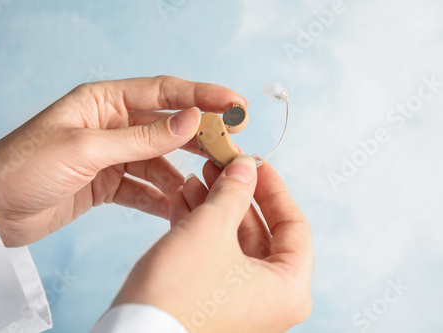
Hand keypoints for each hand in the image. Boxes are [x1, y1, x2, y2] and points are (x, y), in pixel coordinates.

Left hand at [0, 76, 247, 246]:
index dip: (202, 96)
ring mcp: (111, 155)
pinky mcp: (108, 184)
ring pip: (159, 160)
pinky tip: (179, 207)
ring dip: (183, 173)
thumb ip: (142, 137)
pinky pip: (144, 188)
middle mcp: (112, 124)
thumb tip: (192, 120)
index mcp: (104, 100)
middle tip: (232, 148)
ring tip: (209, 187)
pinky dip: (161, 198)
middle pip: (167, 126)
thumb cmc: (26, 166)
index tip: (235, 104)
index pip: (163, 92)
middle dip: (200, 137)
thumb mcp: (87, 148)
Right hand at [112, 156, 311, 332]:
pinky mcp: (213, 301)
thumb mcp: (212, 228)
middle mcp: (270, 299)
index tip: (254, 164)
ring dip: (213, 208)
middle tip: (218, 167)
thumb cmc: (180, 290)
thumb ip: (234, 192)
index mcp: (288, 288)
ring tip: (194, 180)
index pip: (293, 225)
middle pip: (259, 231)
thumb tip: (245, 167)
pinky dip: (201, 229)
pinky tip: (184, 201)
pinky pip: (215, 257)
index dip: (272, 188)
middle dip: (234, 195)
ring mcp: (241, 302)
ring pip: (233, 242)